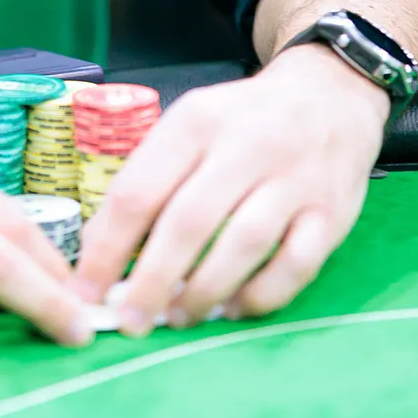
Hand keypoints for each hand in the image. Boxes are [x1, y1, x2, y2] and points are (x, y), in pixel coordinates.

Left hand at [73, 45, 387, 333]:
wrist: (329, 96)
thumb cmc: (242, 123)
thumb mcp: (189, 127)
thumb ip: (151, 179)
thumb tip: (99, 251)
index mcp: (195, 122)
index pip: (139, 192)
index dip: (106, 248)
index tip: (85, 291)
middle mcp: (246, 146)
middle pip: (188, 223)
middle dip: (151, 282)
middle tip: (129, 321)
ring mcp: (294, 179)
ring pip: (242, 244)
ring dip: (203, 291)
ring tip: (177, 318)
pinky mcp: (331, 212)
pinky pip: (296, 264)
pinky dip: (262, 295)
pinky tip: (235, 309)